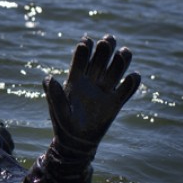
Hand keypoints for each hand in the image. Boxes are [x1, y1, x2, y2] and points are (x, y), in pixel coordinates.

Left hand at [43, 35, 139, 158]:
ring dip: (120, 60)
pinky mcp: (116, 102)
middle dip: (105, 48)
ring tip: (123, 52)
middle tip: (108, 40)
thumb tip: (49, 77)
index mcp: (75, 80)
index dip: (84, 50)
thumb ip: (54, 94)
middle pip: (100, 60)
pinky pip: (126, 90)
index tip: (86, 42)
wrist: (76, 142)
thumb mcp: (57, 109)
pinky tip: (132, 77)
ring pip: (115, 70)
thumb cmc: (64, 124)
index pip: (80, 59)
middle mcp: (91, 81)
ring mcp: (105, 90)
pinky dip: (131, 82)